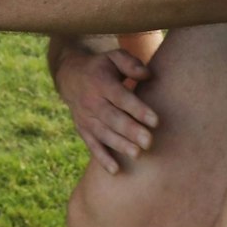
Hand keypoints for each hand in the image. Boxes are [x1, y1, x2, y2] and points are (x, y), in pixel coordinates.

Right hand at [53, 43, 157, 174]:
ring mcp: (85, 117)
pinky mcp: (82, 129)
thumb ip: (131, 64)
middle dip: (130, 131)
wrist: (70, 75)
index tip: (155, 121)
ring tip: (137, 154)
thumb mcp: (114, 57)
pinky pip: (92, 145)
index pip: (121, 97)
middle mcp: (91, 101)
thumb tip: (147, 75)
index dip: (137, 109)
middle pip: (112, 118)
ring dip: (119, 145)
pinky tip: (115, 170)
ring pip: (103, 134)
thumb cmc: (102, 67)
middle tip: (149, 142)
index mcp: (101, 82)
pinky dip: (102, 158)